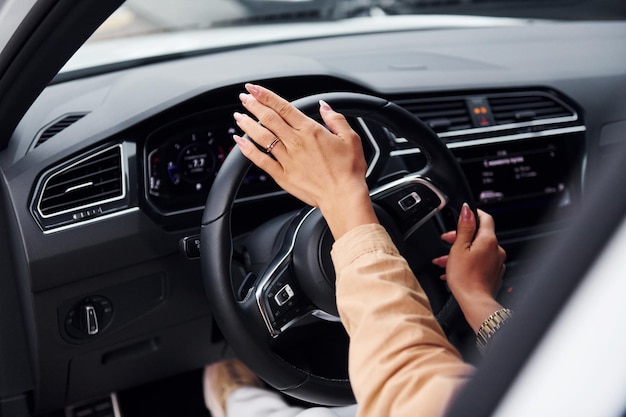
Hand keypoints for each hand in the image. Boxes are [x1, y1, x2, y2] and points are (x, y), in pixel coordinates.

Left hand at [232, 84, 377, 238]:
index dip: (266, 96)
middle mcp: (296, 143)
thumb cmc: (348, 171)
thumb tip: (324, 106)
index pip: (283, 107)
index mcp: (310, 131)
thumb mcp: (350, 138)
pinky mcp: (282, 175)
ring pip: (262, 137)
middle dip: (253, 106)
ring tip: (239, 116)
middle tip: (244, 98)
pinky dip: (248, 150)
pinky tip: (240, 143)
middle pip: (269, 119)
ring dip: (248, 124)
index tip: (254, 89)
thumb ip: (335, 119)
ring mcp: (287, 159)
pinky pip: (261, 160)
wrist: (343, 197)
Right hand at [432, 205, 506, 331]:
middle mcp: (496, 249)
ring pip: (478, 250)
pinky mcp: (494, 273)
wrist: (475, 302)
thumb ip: (464, 227)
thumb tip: (467, 210)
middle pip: (479, 235)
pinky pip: (480, 262)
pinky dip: (468, 262)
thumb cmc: (466, 278)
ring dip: (461, 252)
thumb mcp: (459, 248)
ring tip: (445, 260)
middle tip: (447, 241)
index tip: (462, 216)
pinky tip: (455, 270)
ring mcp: (497, 262)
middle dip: (461, 237)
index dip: (473, 214)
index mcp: (488, 240)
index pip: (485, 217)